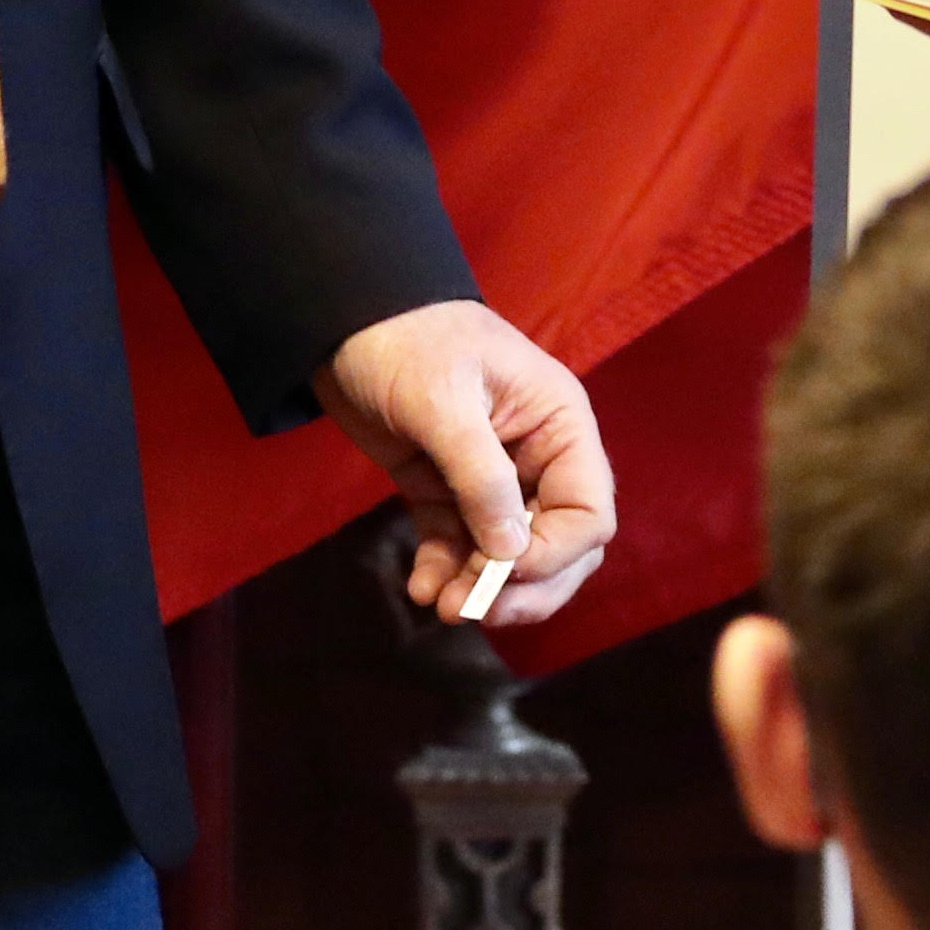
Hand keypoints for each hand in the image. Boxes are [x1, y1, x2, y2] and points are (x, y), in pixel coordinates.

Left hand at [316, 299, 615, 630]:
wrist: (341, 320)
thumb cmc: (405, 341)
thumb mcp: (443, 402)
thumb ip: (481, 478)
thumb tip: (511, 554)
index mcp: (560, 425)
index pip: (588, 513)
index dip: (555, 555)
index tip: (503, 572)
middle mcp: (538, 456)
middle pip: (559, 546)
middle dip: (523, 587)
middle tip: (474, 609)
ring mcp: (492, 477)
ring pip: (509, 555)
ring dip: (480, 587)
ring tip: (441, 606)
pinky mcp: (447, 489)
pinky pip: (459, 544)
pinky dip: (446, 570)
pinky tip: (421, 587)